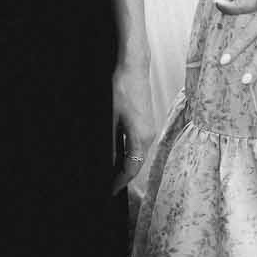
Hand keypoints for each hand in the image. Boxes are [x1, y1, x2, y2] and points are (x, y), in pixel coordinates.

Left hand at [111, 60, 156, 192]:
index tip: (109, 191)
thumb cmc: (122, 87)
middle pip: (136, 164)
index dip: (119, 182)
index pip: (131, 170)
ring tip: (110, 172)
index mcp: (141, 138)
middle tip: (108, 184)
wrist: (134, 65)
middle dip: (121, 176)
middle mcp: (149, 135)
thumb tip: (108, 163)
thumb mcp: (110, 118)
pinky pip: (138, 145)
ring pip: (137, 155)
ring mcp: (149, 128)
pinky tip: (117, 153)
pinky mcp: (146, 122)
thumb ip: (111, 144)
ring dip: (125, 165)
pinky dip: (128, 154)